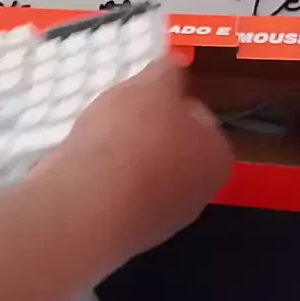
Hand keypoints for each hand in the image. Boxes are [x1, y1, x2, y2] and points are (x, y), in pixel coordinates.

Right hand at [49, 55, 231, 260]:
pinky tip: (81, 169)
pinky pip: (114, 197)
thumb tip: (174, 65)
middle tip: (115, 115)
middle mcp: (198, 195)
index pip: (197, 118)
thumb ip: (166, 72)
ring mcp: (160, 222)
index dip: (168, 101)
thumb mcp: (152, 84)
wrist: (90, 203)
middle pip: (170, 150)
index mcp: (218, 156)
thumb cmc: (132, 136)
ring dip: (120, 159)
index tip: (142, 95)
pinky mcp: (123, 235)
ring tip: (92, 140)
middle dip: (145, 133)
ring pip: (140, 175)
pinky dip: (101, 183)